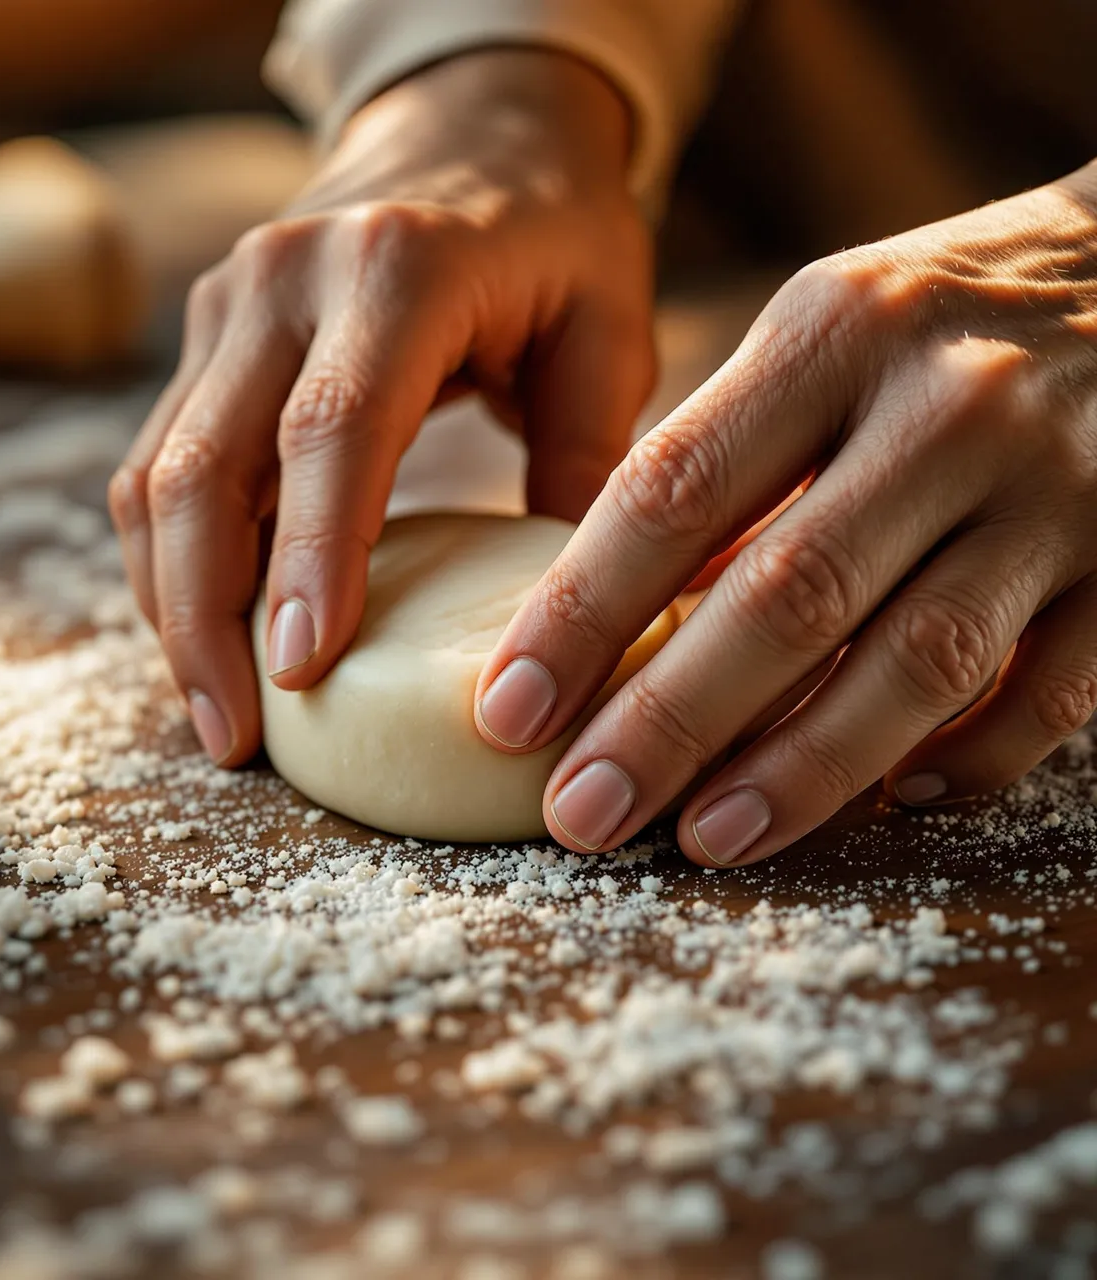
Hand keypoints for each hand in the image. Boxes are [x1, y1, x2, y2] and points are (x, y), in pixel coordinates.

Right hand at [108, 47, 652, 764]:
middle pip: (204, 468)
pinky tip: (201, 636)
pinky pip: (158, 465)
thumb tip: (565, 617)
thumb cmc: (554, 240)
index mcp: (399, 271)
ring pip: (159, 477)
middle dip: (206, 618)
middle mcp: (287, 281)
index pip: (332, 432)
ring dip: (171, 606)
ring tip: (216, 717)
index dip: (309, 557)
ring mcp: (229, 306)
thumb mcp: (605, 330)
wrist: (469, 129)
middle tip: (236, 739)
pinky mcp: (206, 340)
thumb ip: (588, 460)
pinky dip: (169, 562)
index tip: (299, 673)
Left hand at [474, 163, 1096, 864]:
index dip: (579, 617)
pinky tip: (892, 801)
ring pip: (918, 661)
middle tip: (581, 816)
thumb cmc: (944, 317)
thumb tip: (620, 618)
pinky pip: (1054, 691)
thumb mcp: (827, 336)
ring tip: (706, 839)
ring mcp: (1062, 482)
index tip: (506, 714)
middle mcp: (949, 402)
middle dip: (668, 723)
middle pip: (784, 595)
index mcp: (833, 330)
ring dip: (803, 769)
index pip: (670, 492)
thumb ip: (735, 458)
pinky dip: (970, 758)